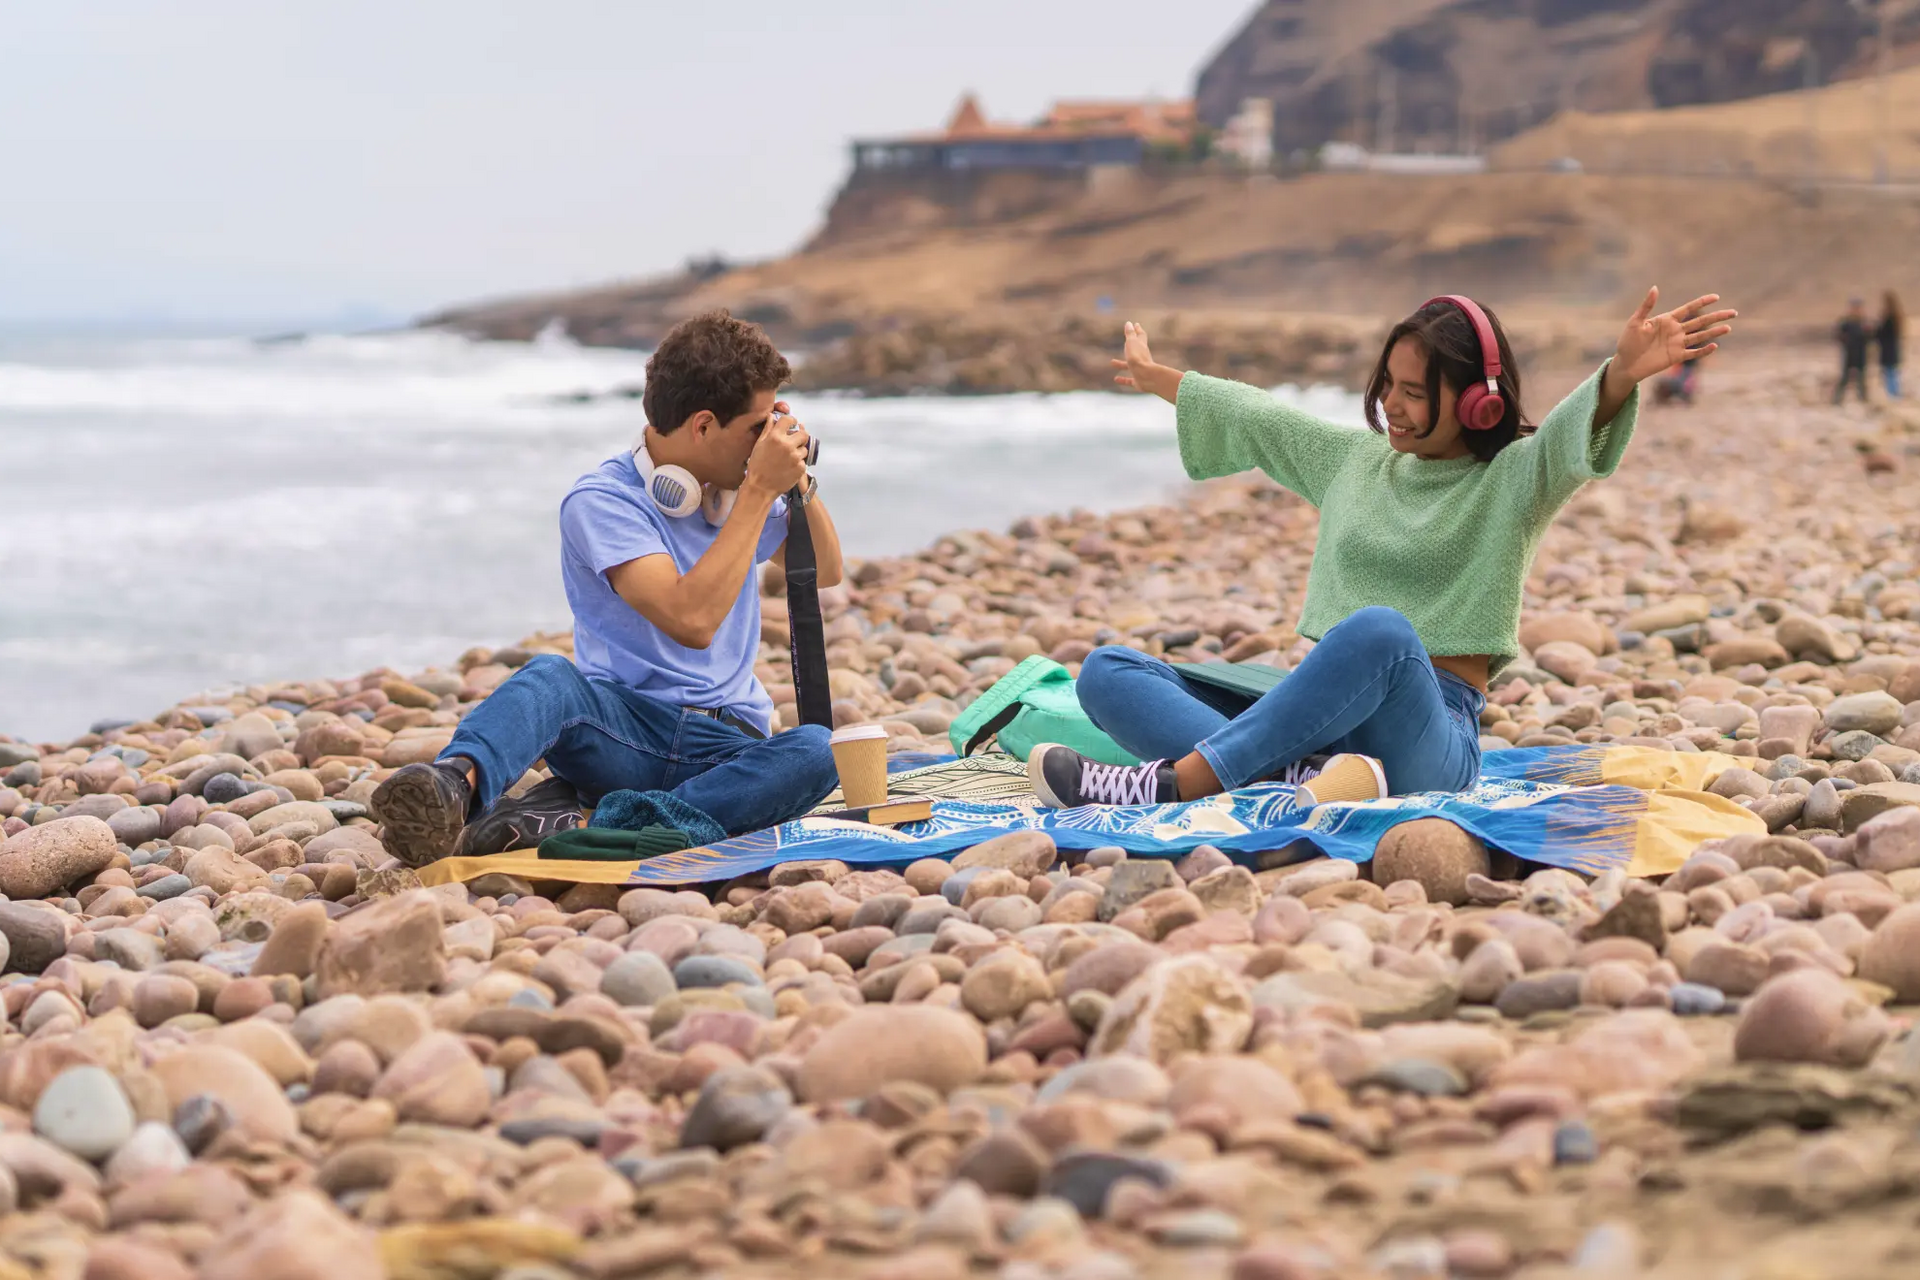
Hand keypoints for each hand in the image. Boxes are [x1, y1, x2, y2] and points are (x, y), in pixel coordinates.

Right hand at [744, 408, 810, 497]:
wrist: (760, 487)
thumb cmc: (757, 466)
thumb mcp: (759, 444)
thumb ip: (768, 429)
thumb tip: (771, 416)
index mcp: (775, 437)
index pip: (789, 420)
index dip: (792, 421)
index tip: (792, 424)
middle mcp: (787, 445)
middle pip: (804, 434)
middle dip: (800, 436)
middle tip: (794, 442)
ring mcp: (796, 457)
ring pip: (804, 448)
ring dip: (799, 451)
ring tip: (788, 458)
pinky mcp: (801, 468)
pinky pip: (803, 461)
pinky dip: (798, 463)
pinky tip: (789, 467)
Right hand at [1109, 321, 1180, 402]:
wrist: (1146, 377)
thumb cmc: (1138, 358)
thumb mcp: (1132, 343)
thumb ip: (1130, 334)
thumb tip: (1129, 323)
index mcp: (1142, 347)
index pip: (1140, 336)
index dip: (1137, 330)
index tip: (1136, 325)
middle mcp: (1142, 358)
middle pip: (1136, 350)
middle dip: (1131, 346)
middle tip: (1127, 341)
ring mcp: (1141, 369)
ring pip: (1130, 365)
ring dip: (1121, 363)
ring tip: (1111, 362)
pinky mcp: (1138, 380)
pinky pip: (1129, 380)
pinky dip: (1123, 379)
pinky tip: (1116, 379)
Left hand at [1611, 288, 1736, 386]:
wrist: (1625, 364)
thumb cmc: (1627, 342)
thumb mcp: (1635, 322)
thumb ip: (1646, 306)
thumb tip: (1655, 288)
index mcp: (1667, 320)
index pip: (1689, 309)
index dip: (1702, 302)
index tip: (1716, 297)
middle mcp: (1675, 331)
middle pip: (1700, 322)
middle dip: (1717, 317)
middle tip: (1733, 312)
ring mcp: (1677, 344)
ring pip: (1700, 336)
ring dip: (1714, 332)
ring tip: (1728, 328)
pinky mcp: (1675, 357)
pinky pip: (1692, 353)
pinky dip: (1703, 351)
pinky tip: (1714, 346)